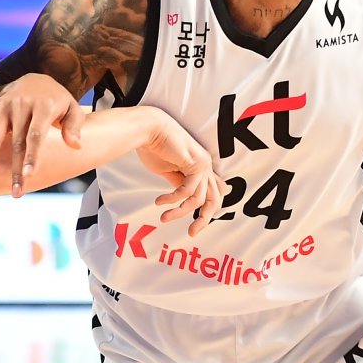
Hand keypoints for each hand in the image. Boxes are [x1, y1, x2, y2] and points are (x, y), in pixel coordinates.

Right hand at [0, 75, 84, 196]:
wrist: (36, 79)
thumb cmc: (57, 100)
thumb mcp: (72, 108)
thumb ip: (75, 126)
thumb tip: (75, 146)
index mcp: (43, 106)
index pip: (36, 134)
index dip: (31, 155)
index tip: (29, 175)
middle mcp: (21, 105)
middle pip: (16, 141)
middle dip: (15, 168)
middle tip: (17, 193)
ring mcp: (4, 106)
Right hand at [137, 110, 225, 237]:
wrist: (148, 129)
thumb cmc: (155, 147)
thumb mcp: (169, 172)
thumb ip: (180, 184)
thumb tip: (184, 200)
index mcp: (202, 167)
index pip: (215, 192)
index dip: (209, 210)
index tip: (195, 225)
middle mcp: (207, 165)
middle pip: (215, 199)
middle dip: (204, 219)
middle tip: (191, 233)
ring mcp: (204, 164)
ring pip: (199, 199)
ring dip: (179, 212)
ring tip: (164, 218)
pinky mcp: (195, 164)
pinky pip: (186, 191)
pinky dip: (172, 200)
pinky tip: (159, 202)